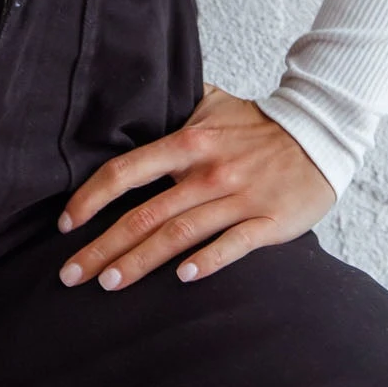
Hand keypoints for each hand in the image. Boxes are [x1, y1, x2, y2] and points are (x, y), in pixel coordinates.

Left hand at [55, 82, 337, 290]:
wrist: (321, 132)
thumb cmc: (258, 124)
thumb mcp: (212, 103)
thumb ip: (172, 106)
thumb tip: (131, 104)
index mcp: (188, 143)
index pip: (127, 171)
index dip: (91, 198)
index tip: (66, 223)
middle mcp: (207, 172)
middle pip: (144, 215)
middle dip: (102, 247)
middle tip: (70, 274)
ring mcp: (238, 198)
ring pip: (180, 234)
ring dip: (141, 261)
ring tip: (109, 283)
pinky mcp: (269, 221)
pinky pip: (234, 245)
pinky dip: (207, 262)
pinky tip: (182, 279)